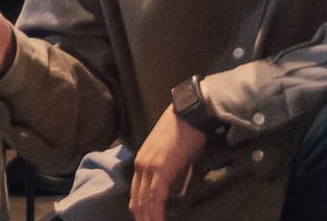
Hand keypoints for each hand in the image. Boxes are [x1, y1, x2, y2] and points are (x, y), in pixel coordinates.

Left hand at [129, 105, 208, 220]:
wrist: (189, 115)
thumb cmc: (186, 134)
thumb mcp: (172, 157)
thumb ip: (167, 173)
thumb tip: (171, 191)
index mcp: (142, 161)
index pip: (136, 190)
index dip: (139, 207)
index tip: (143, 219)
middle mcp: (141, 164)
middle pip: (137, 197)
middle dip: (142, 215)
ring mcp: (149, 166)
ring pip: (144, 199)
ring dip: (148, 217)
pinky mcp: (160, 168)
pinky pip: (155, 195)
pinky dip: (156, 210)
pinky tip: (158, 220)